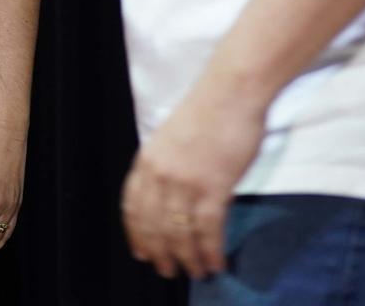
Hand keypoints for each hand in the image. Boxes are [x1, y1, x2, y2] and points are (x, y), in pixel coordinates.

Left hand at [121, 78, 266, 280]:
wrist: (231, 92)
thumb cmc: (208, 110)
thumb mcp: (170, 137)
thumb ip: (165, 165)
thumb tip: (170, 197)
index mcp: (147, 158)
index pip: (133, 206)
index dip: (136, 232)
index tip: (141, 250)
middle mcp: (160, 173)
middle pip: (154, 224)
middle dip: (160, 252)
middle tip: (168, 270)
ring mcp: (186, 181)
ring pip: (180, 232)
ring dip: (188, 257)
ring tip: (195, 272)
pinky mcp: (214, 186)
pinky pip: (208, 229)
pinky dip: (211, 250)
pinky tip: (216, 262)